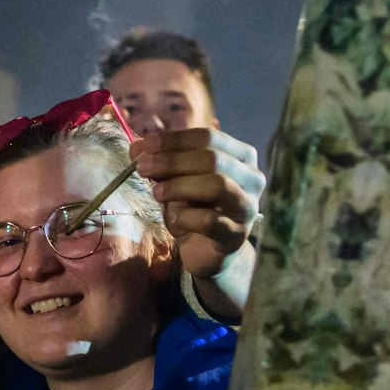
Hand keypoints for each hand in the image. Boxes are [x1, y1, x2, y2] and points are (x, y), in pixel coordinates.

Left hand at [132, 127, 263, 279]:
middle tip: (142, 167)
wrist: (207, 252)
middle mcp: (251, 177)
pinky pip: (212, 221)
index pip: (209, 137)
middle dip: (172, 161)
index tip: (144, 145)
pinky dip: (187, 217)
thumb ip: (162, 164)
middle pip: (213, 159)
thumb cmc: (195, 210)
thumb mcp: (176, 181)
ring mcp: (248, 206)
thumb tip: (137, 147)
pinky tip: (175, 220)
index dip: (175, 139)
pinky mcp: (238, 234)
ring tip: (156, 193)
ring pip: (217, 185)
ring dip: (179, 186)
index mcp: (240, 156)